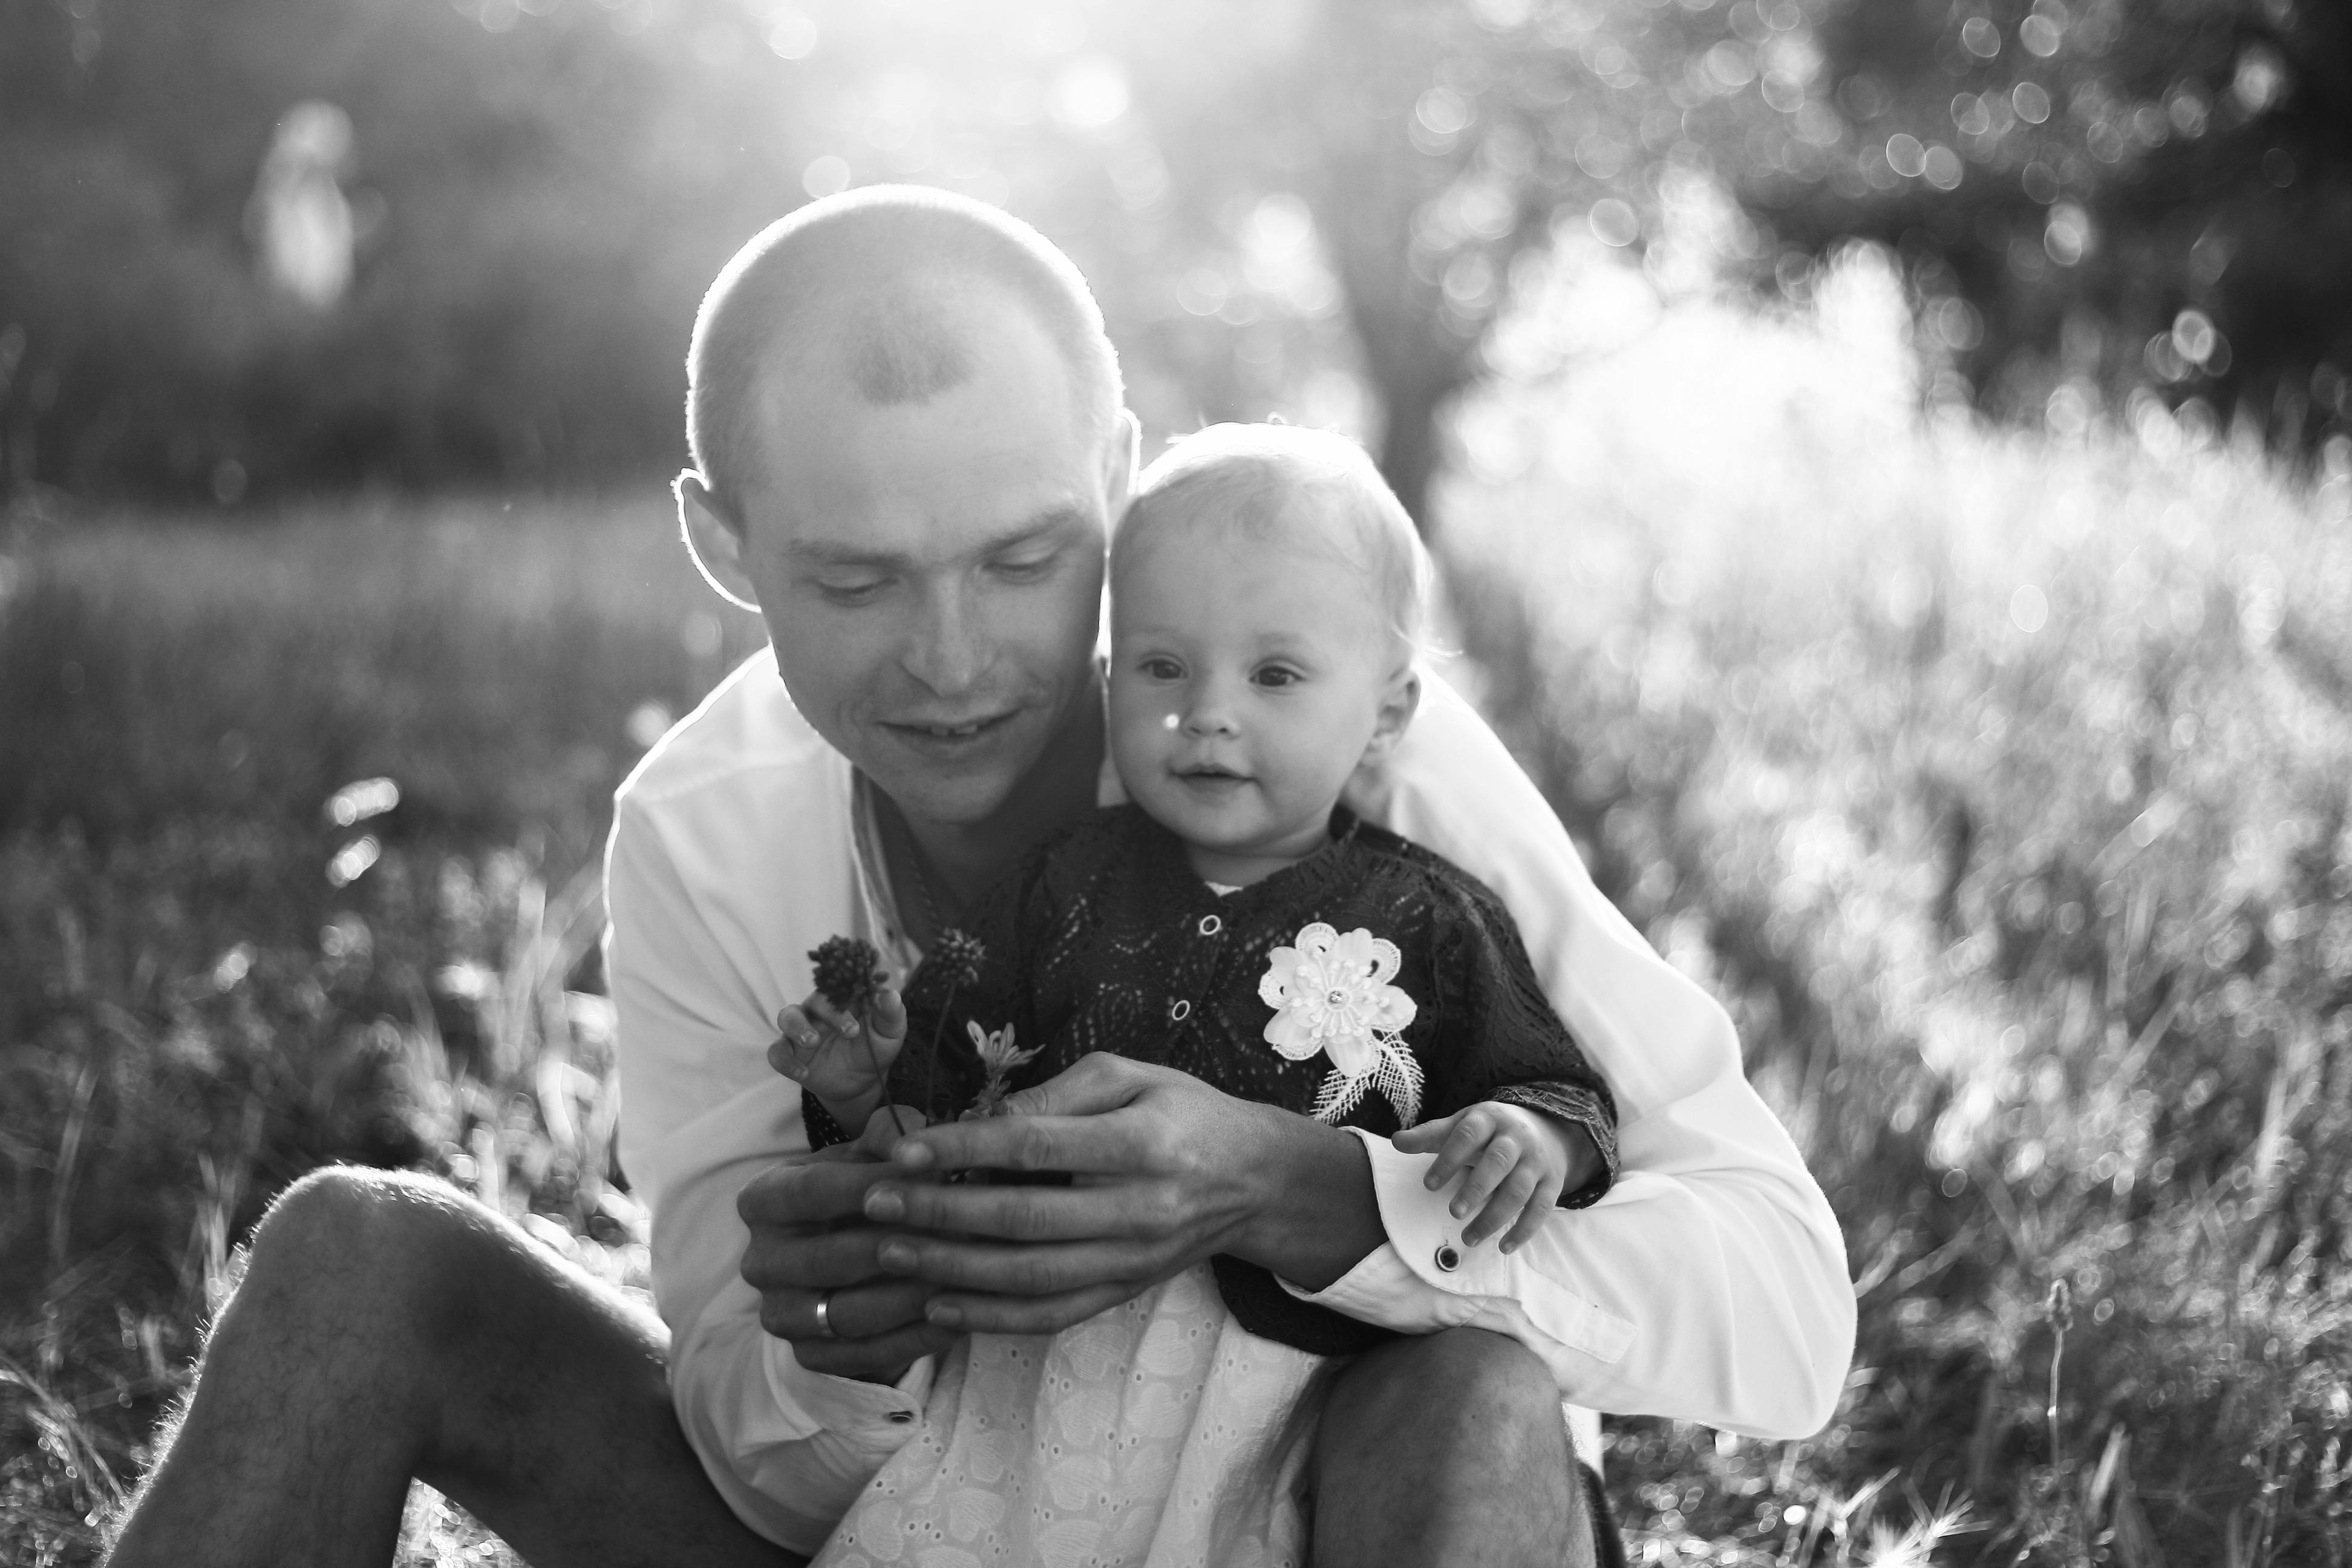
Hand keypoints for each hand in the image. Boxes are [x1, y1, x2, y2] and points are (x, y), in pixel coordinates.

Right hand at [736, 1108, 959, 1383]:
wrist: (843, 1259)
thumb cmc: (856, 1194)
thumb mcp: (865, 1158)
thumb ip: (887, 1139)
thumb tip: (916, 1136)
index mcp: (762, 1200)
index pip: (813, 1190)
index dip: (876, 1184)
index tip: (935, 1175)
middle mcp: (759, 1262)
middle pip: (834, 1257)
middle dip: (904, 1243)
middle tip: (966, 1231)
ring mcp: (780, 1315)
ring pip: (852, 1313)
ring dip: (914, 1295)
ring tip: (969, 1274)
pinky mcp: (807, 1357)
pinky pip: (867, 1354)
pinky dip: (915, 1338)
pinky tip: (959, 1314)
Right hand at [767, 986, 905, 1131]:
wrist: (860, 1083)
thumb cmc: (873, 1050)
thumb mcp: (889, 1035)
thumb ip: (891, 1015)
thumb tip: (891, 994)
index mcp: (842, 999)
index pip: (841, 986)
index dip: (849, 990)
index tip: (865, 1005)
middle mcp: (818, 1010)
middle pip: (815, 1000)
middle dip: (831, 1013)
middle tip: (850, 1031)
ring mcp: (800, 1030)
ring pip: (787, 1017)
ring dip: (798, 1027)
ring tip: (812, 1041)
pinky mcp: (790, 1053)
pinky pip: (777, 1052)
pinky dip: (785, 1061)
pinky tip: (802, 1073)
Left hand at [853, 1053, 1384, 1334]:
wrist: (1254, 1181)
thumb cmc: (1184, 1112)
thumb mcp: (1132, 1075)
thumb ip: (1059, 1095)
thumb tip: (985, 1121)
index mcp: (1142, 1143)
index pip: (1037, 1149)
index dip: (964, 1151)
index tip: (903, 1149)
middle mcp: (1138, 1211)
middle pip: (1023, 1220)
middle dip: (940, 1214)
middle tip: (874, 1204)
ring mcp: (1132, 1262)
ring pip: (1029, 1278)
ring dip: (952, 1269)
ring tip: (890, 1252)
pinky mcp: (1123, 1293)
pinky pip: (1050, 1315)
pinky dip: (990, 1318)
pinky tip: (938, 1306)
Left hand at [1394, 1101, 1589, 1252]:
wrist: (1545, 1128)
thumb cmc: (1490, 1132)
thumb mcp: (1461, 1125)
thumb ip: (1430, 1136)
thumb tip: (1395, 1141)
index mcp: (1488, 1119)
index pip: (1467, 1135)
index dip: (1448, 1159)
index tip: (1429, 1185)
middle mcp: (1515, 1138)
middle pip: (1498, 1162)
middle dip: (1476, 1188)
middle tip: (1454, 1212)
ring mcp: (1536, 1161)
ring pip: (1519, 1189)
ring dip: (1495, 1216)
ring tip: (1469, 1238)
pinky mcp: (1552, 1182)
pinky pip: (1541, 1208)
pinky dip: (1524, 1230)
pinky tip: (1504, 1247)